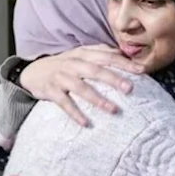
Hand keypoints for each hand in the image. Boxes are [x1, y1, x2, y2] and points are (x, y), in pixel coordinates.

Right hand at [19, 44, 144, 125]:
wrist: (32, 71)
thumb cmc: (64, 64)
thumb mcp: (81, 53)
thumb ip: (101, 52)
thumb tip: (124, 53)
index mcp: (83, 54)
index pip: (107, 56)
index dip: (124, 63)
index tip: (142, 70)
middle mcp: (73, 64)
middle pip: (96, 70)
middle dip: (114, 79)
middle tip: (130, 88)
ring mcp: (61, 77)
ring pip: (81, 88)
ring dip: (98, 99)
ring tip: (113, 110)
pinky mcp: (51, 91)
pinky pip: (64, 103)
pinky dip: (75, 113)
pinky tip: (86, 123)